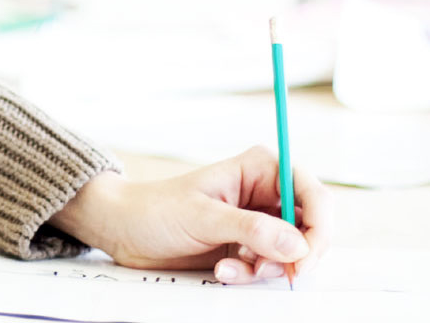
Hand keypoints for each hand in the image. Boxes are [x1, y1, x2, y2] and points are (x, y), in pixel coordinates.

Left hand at [49, 146, 331, 283]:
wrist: (125, 230)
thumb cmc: (155, 210)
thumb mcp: (202, 217)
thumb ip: (251, 230)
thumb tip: (298, 245)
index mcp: (260, 169)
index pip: (313, 194)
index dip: (318, 228)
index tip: (305, 258)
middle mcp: (265, 193)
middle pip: (312, 228)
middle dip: (295, 255)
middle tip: (274, 272)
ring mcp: (258, 222)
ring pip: (293, 253)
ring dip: (268, 268)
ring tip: (232, 267)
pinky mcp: (248, 246)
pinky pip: (270, 267)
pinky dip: (252, 274)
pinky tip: (223, 269)